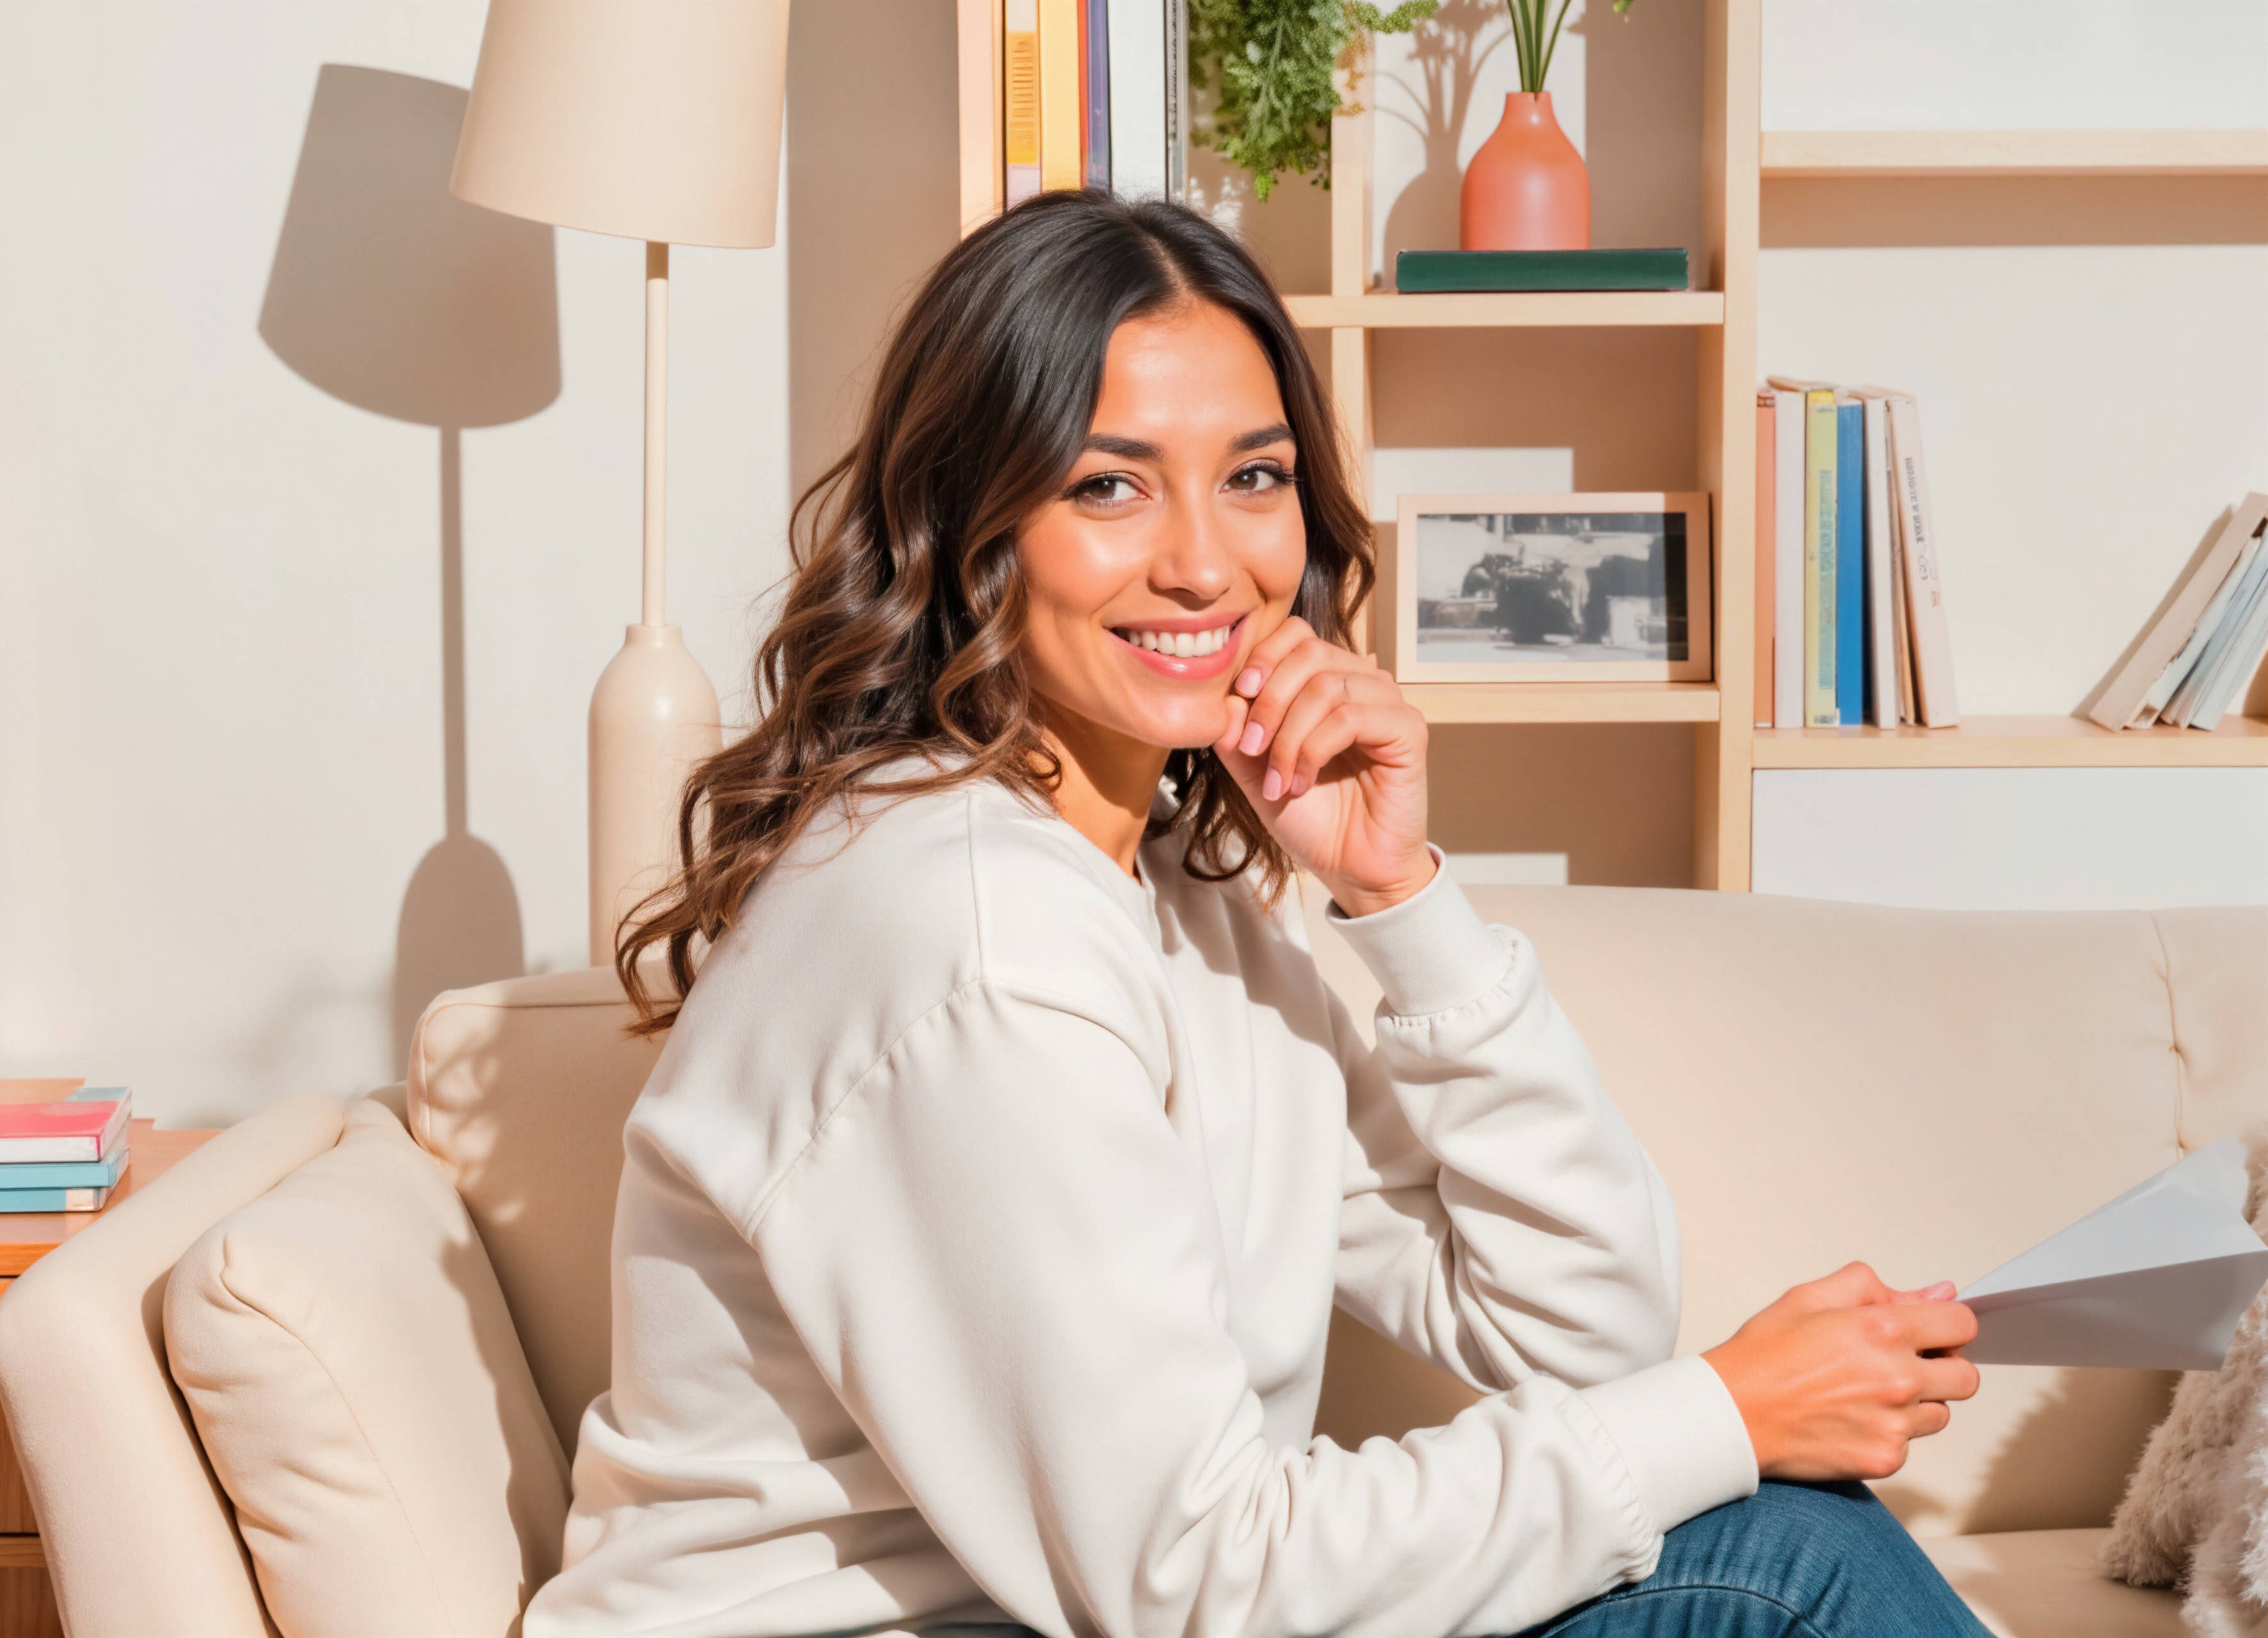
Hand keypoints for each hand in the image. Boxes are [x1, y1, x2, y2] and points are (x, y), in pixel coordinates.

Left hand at [1211, 617, 1432, 917]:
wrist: (1349, 868)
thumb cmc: (1310, 818)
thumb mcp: (1254, 770)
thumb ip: (1235, 732)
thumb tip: (1226, 696)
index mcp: (1329, 681)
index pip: (1297, 634)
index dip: (1264, 656)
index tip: (1239, 695)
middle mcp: (1362, 683)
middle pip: (1309, 653)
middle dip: (1269, 702)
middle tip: (1250, 749)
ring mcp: (1389, 704)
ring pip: (1326, 687)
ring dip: (1289, 737)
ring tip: (1278, 780)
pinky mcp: (1409, 730)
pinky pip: (1350, 717)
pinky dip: (1314, 750)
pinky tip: (1303, 782)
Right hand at [1701, 1262, 1980, 1482]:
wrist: (1731, 1414)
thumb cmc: (1763, 1355)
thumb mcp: (1811, 1297)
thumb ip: (1875, 1288)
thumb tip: (1934, 1294)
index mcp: (1883, 1330)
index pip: (1962, 1325)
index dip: (1947, 1326)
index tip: (1930, 1332)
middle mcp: (1898, 1378)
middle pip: (1966, 1376)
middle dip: (1942, 1366)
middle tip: (1902, 1364)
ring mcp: (1895, 1423)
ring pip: (1941, 1412)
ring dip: (1918, 1402)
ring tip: (1868, 1394)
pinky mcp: (1885, 1458)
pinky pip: (1910, 1443)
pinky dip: (1889, 1431)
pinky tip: (1851, 1419)